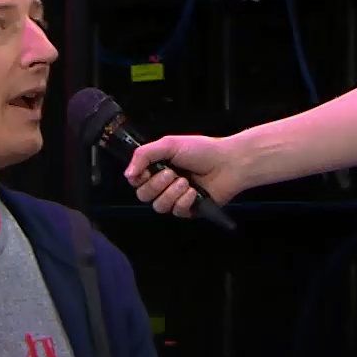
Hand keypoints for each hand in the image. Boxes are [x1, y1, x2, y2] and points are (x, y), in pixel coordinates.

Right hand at [125, 134, 246, 217]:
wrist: (228, 163)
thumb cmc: (202, 150)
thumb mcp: (169, 144)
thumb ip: (144, 155)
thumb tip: (128, 173)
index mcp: (157, 167)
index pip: (135, 180)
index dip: (138, 178)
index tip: (146, 171)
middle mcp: (164, 184)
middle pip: (144, 195)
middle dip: (157, 184)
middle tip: (173, 173)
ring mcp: (176, 198)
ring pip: (158, 206)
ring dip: (172, 193)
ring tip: (186, 182)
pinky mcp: (188, 210)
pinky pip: (176, 211)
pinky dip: (185, 201)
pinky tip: (195, 192)